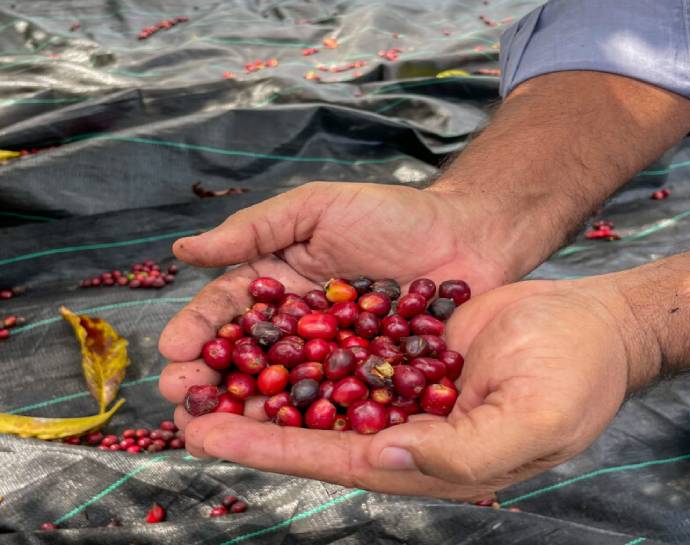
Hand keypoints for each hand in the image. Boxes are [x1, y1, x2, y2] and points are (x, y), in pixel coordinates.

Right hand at [159, 181, 527, 402]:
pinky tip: (283, 435)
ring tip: (215, 431)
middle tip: (182, 404)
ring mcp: (335, 357)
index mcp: (281, 284)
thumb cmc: (394, 214)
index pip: (229, 309)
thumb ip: (256, 229)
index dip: (197, 330)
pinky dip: (309, 420)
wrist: (468, 235)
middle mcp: (301, 327)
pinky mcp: (371, 381)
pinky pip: (337, 402)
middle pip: (248, 359)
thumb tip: (184, 251)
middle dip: (211, 382)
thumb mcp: (318, 208)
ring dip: (247, 411)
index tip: (171, 352)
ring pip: (285, 389)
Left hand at [168, 278, 656, 499]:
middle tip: (181, 406)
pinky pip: (351, 349)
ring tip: (207, 368)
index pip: (338, 460)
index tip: (209, 435)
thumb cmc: (576, 377)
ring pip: (325, 390)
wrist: (599, 325)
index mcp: (432, 462)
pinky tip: (268, 327)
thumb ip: (458, 452)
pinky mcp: (412, 352)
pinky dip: (309, 342)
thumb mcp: (530, 421)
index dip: (273, 450)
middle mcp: (410, 431)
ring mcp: (409, 390)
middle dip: (250, 422)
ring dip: (269, 382)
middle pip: (316, 430)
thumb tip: (385, 456)